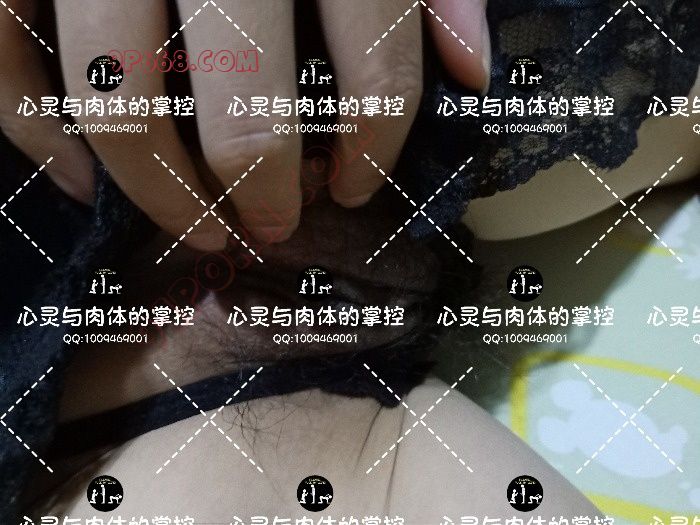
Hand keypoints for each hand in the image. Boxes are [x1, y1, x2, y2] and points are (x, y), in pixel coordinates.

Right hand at [0, 0, 489, 249]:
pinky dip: (33, 134)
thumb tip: (473, 68)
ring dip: (162, 192)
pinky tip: (79, 183)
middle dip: (262, 186)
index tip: (358, 186)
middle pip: (241, 99)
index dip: (376, 141)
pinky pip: (8, 59)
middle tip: (273, 225)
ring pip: (119, 98)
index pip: (375, 53)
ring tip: (197, 227)